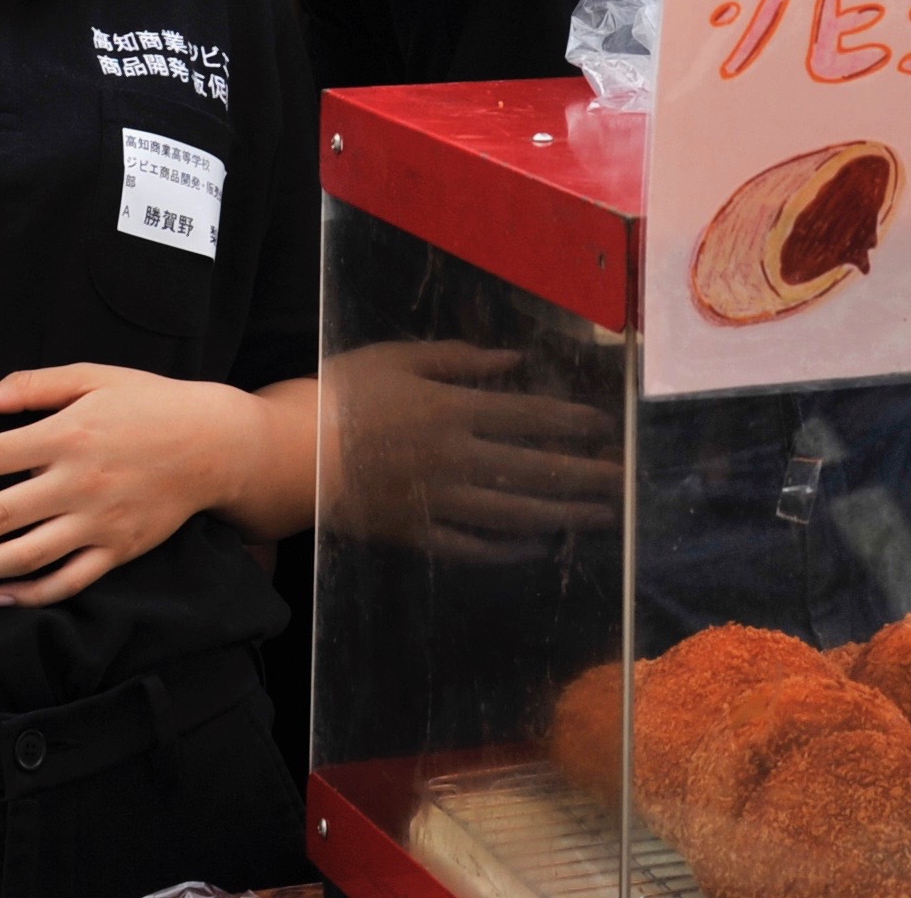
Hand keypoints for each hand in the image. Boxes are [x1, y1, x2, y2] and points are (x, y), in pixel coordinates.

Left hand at [0, 365, 265, 606]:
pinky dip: (30, 594)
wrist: (215, 442)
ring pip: (23, 556)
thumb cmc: (149, 402)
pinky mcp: (118, 550)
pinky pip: (68, 581)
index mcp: (67, 434)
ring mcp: (98, 522)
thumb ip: (31, 387)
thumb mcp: (93, 376)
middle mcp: (78, 482)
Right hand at [321, 340, 620, 560]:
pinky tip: (532, 548)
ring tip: (595, 517)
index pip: (529, 417)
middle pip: (533, 470)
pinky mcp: (416, 534)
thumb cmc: (340, 395)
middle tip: (621, 482)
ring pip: (513, 513)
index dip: (571, 423)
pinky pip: (472, 547)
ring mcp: (438, 502)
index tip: (605, 428)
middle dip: (582, 476)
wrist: (289, 454)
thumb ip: (460, 360)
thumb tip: (514, 361)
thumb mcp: (398, 360)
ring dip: (559, 515)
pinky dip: (506, 550)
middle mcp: (457, 460)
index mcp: (454, 411)